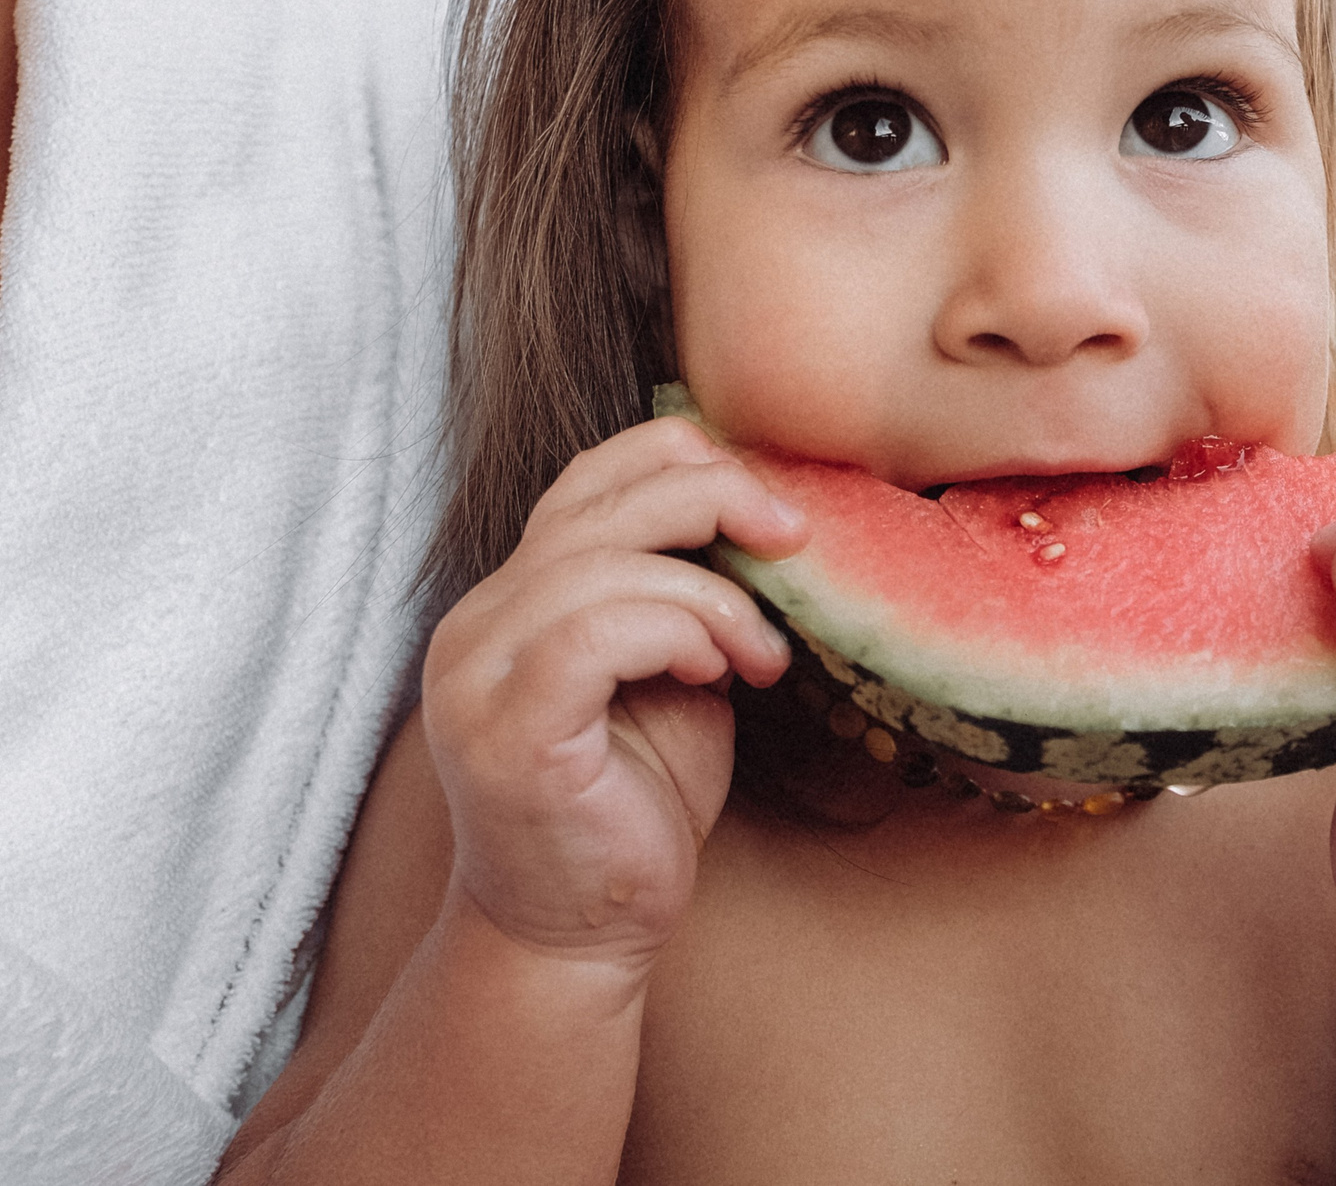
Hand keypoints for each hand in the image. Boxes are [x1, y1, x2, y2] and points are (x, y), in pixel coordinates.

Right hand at [421, 417, 807, 973]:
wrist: (580, 936)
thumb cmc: (636, 804)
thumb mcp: (676, 673)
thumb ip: (687, 594)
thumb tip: (768, 517)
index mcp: (514, 597)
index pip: (591, 475)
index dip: (686, 462)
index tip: (771, 508)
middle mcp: (478, 623)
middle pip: (600, 502)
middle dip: (717, 502)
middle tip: (794, 542)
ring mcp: (479, 676)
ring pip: (603, 565)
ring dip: (710, 595)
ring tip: (757, 654)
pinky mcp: (507, 731)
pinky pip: (595, 633)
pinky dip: (675, 633)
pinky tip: (718, 673)